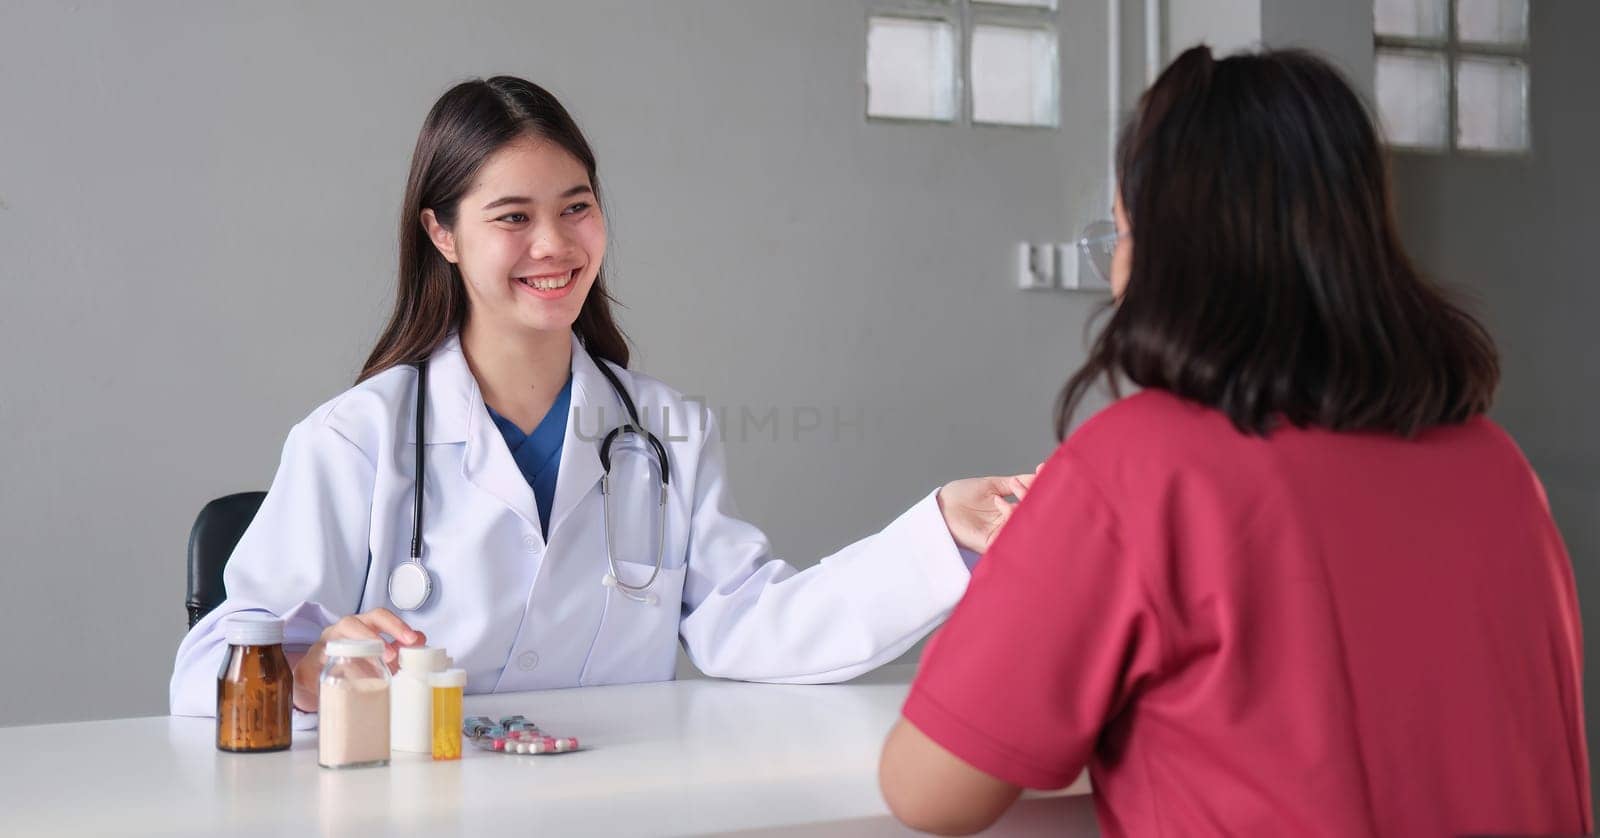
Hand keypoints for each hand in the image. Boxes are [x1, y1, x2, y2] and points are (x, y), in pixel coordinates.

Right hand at [290, 608, 425, 712]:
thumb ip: (399, 648)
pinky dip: (325, 679)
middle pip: (351, 623)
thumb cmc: (350, 662)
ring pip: (330, 643)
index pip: (378, 616)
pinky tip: (339, 688)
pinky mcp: (305, 668)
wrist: (315, 681)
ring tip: (369, 674)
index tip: (412, 639)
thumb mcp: (378, 655)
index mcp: (360, 626)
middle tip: (391, 657)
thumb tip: (421, 640)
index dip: (396, 625)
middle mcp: (338, 632)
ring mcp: (320, 648)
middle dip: (371, 637)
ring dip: (351, 657)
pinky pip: (313, 670)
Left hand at [936, 468, 1038, 554]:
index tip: (1044, 469)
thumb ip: (1015, 482)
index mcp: (1010, 513)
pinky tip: (999, 503)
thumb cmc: (961, 496)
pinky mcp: (991, 544)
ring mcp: (1001, 535)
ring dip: (1022, 504)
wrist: (939, 506)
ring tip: (1013, 487)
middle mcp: (1008, 525)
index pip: (1032, 503)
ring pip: (1024, 524)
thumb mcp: (992, 485)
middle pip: (1032, 514)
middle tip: (1033, 480)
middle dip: (1034, 496)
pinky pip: (1009, 535)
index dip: (1039, 488)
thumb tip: (1039, 474)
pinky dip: (1008, 517)